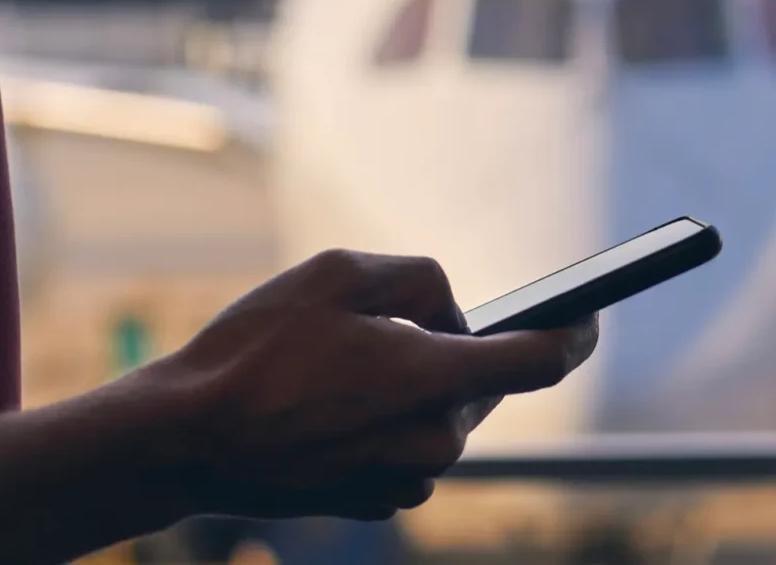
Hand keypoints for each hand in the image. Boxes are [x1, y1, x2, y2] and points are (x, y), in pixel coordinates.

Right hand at [145, 248, 598, 521]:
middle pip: (480, 381)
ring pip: (442, 413)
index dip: (574, 332)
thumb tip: (449, 312)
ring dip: (414, 384)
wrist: (187, 442)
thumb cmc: (254, 352)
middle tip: (386, 327)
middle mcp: (436, 440)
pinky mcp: (381, 501)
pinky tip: (330, 405)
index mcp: (435, 380)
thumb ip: (418, 277)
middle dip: (451, 348)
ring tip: (340, 368)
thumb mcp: (335, 274)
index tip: (587, 316)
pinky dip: (389, 420)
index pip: (541, 359)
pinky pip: (409, 446)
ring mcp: (409, 479)